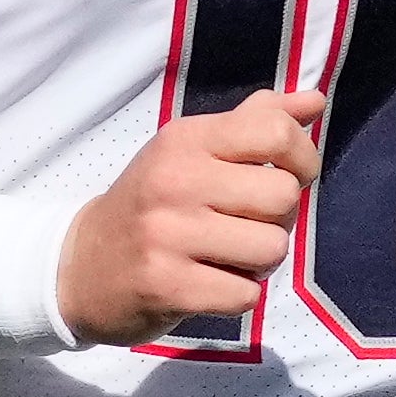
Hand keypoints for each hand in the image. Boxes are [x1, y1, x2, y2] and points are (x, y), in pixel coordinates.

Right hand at [57, 89, 323, 345]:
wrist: (81, 267)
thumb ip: (257, 122)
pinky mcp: (166, 285)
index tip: (290, 175)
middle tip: (244, 224)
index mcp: (186, 139)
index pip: (276, 132)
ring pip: (271, 248)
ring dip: (259, 262)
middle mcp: (174, 180)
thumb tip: (314, 100)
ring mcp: (167, 234)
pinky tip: (208, 283)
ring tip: (226, 256)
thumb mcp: (194, 151)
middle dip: (277, 219)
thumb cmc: (155, 203)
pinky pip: (246, 295)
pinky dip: (237, 296)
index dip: (303, 158)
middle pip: (283, 197)